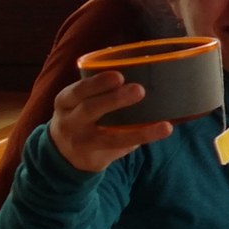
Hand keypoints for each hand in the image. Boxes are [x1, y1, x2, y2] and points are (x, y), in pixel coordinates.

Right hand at [47, 71, 171, 172]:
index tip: (118, 76)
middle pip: (89, 110)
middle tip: (139, 90)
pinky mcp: (96, 158)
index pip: (78, 90)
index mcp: (65, 100)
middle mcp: (69, 122)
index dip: (97, 84)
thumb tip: (148, 70)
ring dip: (138, 132)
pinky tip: (162, 132)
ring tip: (164, 125)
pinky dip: (142, 140)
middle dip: (114, 100)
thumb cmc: (82, 116)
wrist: (64, 154)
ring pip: (109, 138)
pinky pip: (121, 149)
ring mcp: (82, 142)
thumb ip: (101, 88)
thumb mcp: (79, 100)